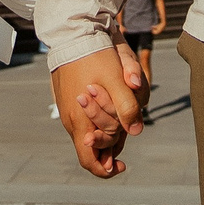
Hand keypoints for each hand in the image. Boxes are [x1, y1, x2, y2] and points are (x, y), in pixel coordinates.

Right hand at [50, 44, 145, 177]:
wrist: (73, 34)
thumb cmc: (94, 56)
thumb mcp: (116, 80)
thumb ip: (127, 107)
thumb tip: (136, 131)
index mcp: (80, 121)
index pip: (89, 161)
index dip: (106, 170)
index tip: (122, 166)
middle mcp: (71, 120)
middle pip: (91, 148)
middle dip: (111, 145)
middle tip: (126, 134)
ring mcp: (68, 110)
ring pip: (89, 132)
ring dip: (106, 128)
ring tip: (121, 116)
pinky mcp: (68, 100)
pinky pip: (84, 119)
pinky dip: (98, 118)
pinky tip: (109, 104)